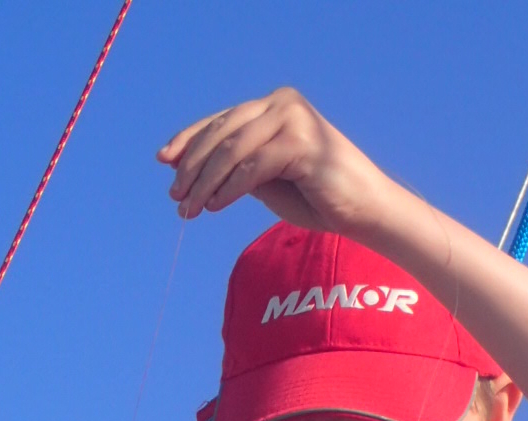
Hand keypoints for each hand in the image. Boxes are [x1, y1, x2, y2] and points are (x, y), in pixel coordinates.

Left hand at [158, 89, 394, 239]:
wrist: (364, 209)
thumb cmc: (317, 196)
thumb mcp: (268, 178)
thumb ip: (238, 167)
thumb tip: (192, 170)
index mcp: (274, 105)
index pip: (222, 120)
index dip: (189, 140)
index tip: (164, 160)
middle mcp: (282, 104)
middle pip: (222, 132)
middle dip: (192, 166)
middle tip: (175, 195)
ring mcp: (292, 119)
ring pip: (232, 150)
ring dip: (205, 183)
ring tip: (189, 209)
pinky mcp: (301, 143)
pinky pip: (252, 167)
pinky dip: (229, 188)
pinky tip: (214, 206)